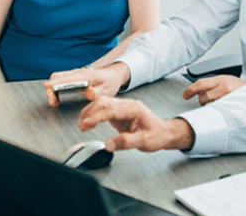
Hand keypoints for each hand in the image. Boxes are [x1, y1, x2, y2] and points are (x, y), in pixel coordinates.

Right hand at [44, 63, 129, 106]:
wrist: (112, 75)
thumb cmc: (109, 83)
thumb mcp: (106, 90)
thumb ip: (97, 93)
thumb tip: (88, 92)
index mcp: (85, 75)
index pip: (67, 78)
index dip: (56, 83)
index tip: (47, 86)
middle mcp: (78, 72)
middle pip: (57, 76)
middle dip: (51, 89)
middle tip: (53, 103)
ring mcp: (74, 74)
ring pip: (57, 78)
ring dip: (52, 90)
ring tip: (54, 102)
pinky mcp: (73, 77)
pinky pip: (60, 80)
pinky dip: (55, 89)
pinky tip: (57, 99)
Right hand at [77, 88, 194, 151]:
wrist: (164, 133)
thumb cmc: (157, 135)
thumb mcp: (144, 142)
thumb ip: (126, 142)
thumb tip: (108, 144)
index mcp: (134, 108)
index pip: (111, 109)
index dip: (97, 116)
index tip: (86, 123)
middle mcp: (128, 105)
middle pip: (104, 102)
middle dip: (90, 112)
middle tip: (81, 125)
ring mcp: (123, 108)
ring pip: (102, 103)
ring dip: (90, 112)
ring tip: (82, 125)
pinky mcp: (120, 113)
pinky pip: (104, 110)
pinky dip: (94, 115)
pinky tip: (88, 123)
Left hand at [182, 75, 245, 105]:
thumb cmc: (241, 89)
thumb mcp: (227, 81)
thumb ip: (214, 85)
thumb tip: (199, 91)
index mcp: (221, 79)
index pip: (200, 84)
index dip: (190, 90)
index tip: (185, 95)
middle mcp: (224, 87)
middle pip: (203, 96)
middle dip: (202, 101)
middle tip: (206, 102)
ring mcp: (228, 97)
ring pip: (210, 105)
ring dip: (211, 106)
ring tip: (219, 104)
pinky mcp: (232, 106)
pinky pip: (218, 111)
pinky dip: (217, 111)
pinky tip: (222, 110)